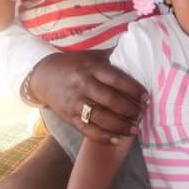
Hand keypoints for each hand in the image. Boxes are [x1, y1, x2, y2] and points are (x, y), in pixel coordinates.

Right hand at [31, 51, 147, 142]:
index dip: (133, 89)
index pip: (116, 79)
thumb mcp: (91, 56)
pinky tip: (116, 140)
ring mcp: (74, 102)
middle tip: (142, 115)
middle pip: (109, 100)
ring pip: (99, 118)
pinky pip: (86, 130)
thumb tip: (137, 48)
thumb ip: (112, 56)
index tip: (146, 97)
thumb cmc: (74, 64)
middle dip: (129, 110)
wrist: (43, 75)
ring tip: (134, 130)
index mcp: (91, 68)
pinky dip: (102, 137)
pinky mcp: (68, 117)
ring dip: (119, 126)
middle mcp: (83, 85)